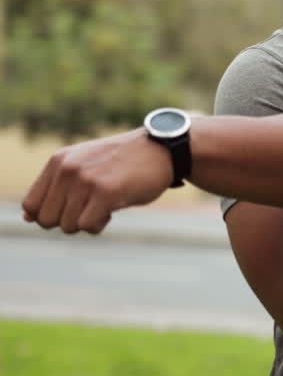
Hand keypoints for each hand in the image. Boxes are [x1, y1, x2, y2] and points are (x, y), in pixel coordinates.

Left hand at [21, 129, 171, 233]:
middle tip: (89, 210)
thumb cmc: (123, 162)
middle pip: (47, 220)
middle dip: (68, 222)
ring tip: (104, 207)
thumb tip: (27, 218)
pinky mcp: (106, 192)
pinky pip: (88, 226)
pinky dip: (99, 225)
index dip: (48, 216)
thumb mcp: (84, 166)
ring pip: (67, 225)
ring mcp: (86, 180)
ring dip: (86, 223)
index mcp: (58, 161)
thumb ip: (56, 188)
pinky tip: (112, 210)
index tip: (70, 212)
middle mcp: (68, 169)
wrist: (161, 149)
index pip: (31, 205)